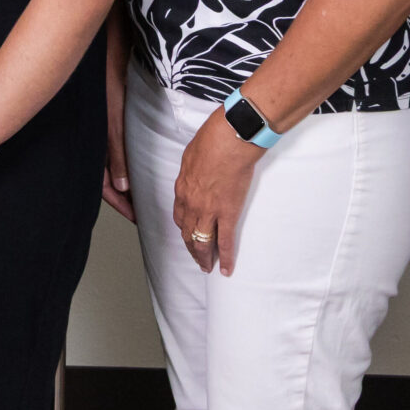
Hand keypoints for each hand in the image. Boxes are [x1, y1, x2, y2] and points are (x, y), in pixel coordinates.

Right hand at [102, 85, 134, 223]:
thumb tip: (123, 186)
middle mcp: (93, 139)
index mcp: (90, 144)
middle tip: (141, 209)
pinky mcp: (107, 117)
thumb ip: (117, 153)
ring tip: (142, 190)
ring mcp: (100, 129)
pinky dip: (124, 158)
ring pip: (110, 162)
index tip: (136, 216)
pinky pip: (114, 147)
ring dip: (124, 178)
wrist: (105, 51)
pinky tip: (137, 160)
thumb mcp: (113, 121)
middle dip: (122, 196)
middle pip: (106, 177)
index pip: (103, 185)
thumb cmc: (105, 79)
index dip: (120, 204)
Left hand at [173, 111, 262, 275]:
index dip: (184, 228)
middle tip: (197, 258)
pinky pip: (224, 242)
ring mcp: (209, 211)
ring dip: (203, 257)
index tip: (189, 234)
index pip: (179, 216)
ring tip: (207, 268)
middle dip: (191, 248)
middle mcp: (191, 204)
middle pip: (188, 233)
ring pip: (202, 242)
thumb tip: (196, 172)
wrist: (230, 141)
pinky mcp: (228, 214)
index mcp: (182, 188)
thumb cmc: (213, 141)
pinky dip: (225, 258)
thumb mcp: (191, 155)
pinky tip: (225, 269)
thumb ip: (192, 169)